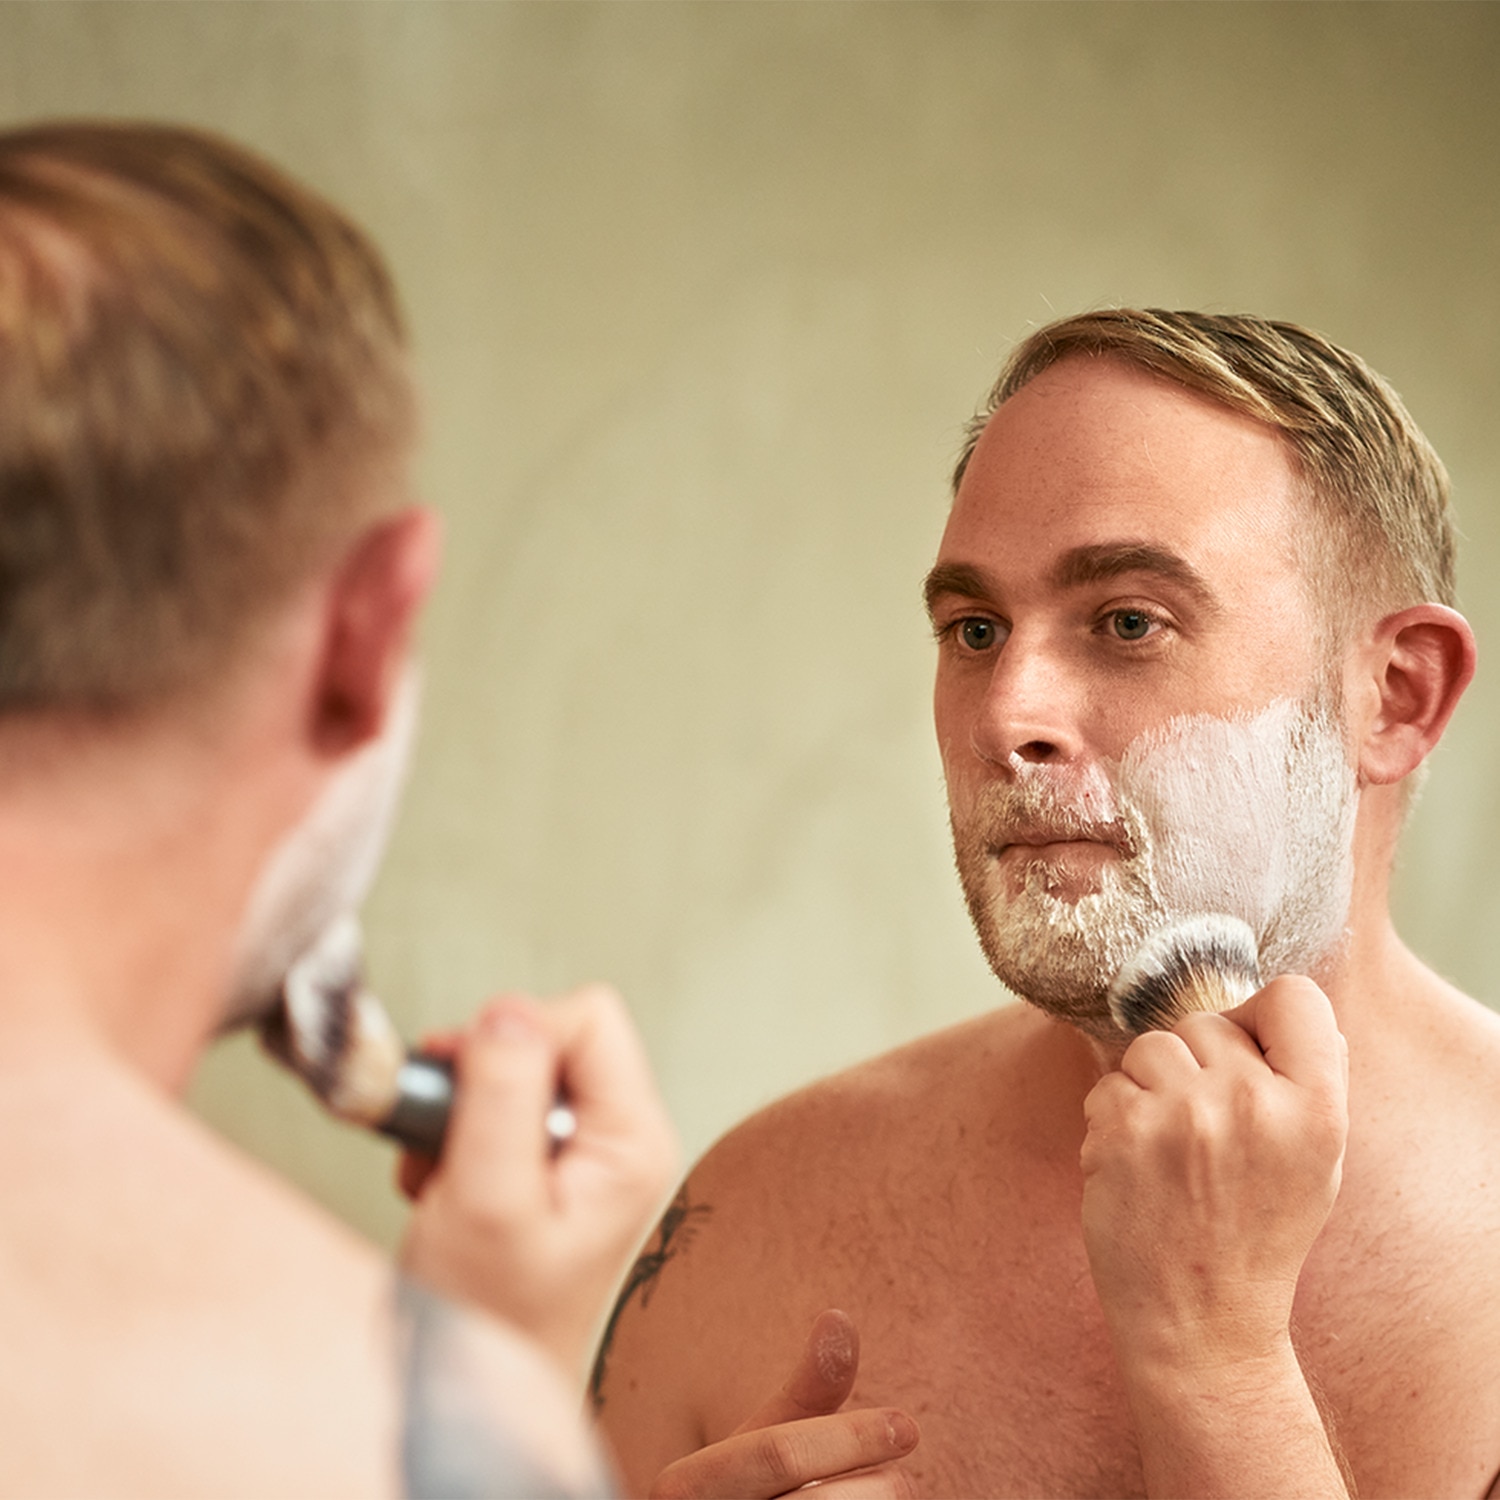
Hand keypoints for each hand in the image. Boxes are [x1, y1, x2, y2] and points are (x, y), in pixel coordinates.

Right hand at [399, 984, 677, 1375]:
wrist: (472, 1394)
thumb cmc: (490, 1319)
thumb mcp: (488, 1199)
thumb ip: (501, 1096)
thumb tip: (508, 1010)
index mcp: (632, 1138)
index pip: (587, 1017)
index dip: (516, 1033)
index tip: (460, 1083)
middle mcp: (616, 1136)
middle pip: (548, 1035)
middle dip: (480, 1073)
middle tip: (442, 1136)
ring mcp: (579, 1150)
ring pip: (512, 1066)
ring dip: (458, 1107)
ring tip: (441, 1174)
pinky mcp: (538, 1162)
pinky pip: (490, 1103)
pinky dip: (451, 1133)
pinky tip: (442, 1186)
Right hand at [649, 1311, 918, 1498]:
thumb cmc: (748, 1499)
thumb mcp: (761, 1446)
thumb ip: (806, 1395)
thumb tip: (839, 1316)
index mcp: (684, 1487)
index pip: (777, 1455)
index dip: (848, 1436)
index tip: (908, 1426)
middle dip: (875, 1487)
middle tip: (901, 1480)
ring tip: (885, 1498)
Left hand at [1080, 975, 1348, 1369]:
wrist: (1201, 1322)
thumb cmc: (1256, 1236)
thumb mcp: (1318, 1163)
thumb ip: (1308, 1083)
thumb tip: (1282, 1009)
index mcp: (1318, 1109)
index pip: (1297, 997)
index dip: (1265, 1018)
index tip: (1249, 1053)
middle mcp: (1254, 1102)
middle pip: (1207, 1022)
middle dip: (1197, 1066)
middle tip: (1205, 1137)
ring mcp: (1185, 1114)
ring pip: (1149, 1046)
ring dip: (1149, 1088)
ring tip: (1170, 1152)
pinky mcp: (1124, 1129)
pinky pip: (1107, 1083)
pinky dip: (1113, 1118)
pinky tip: (1137, 1168)